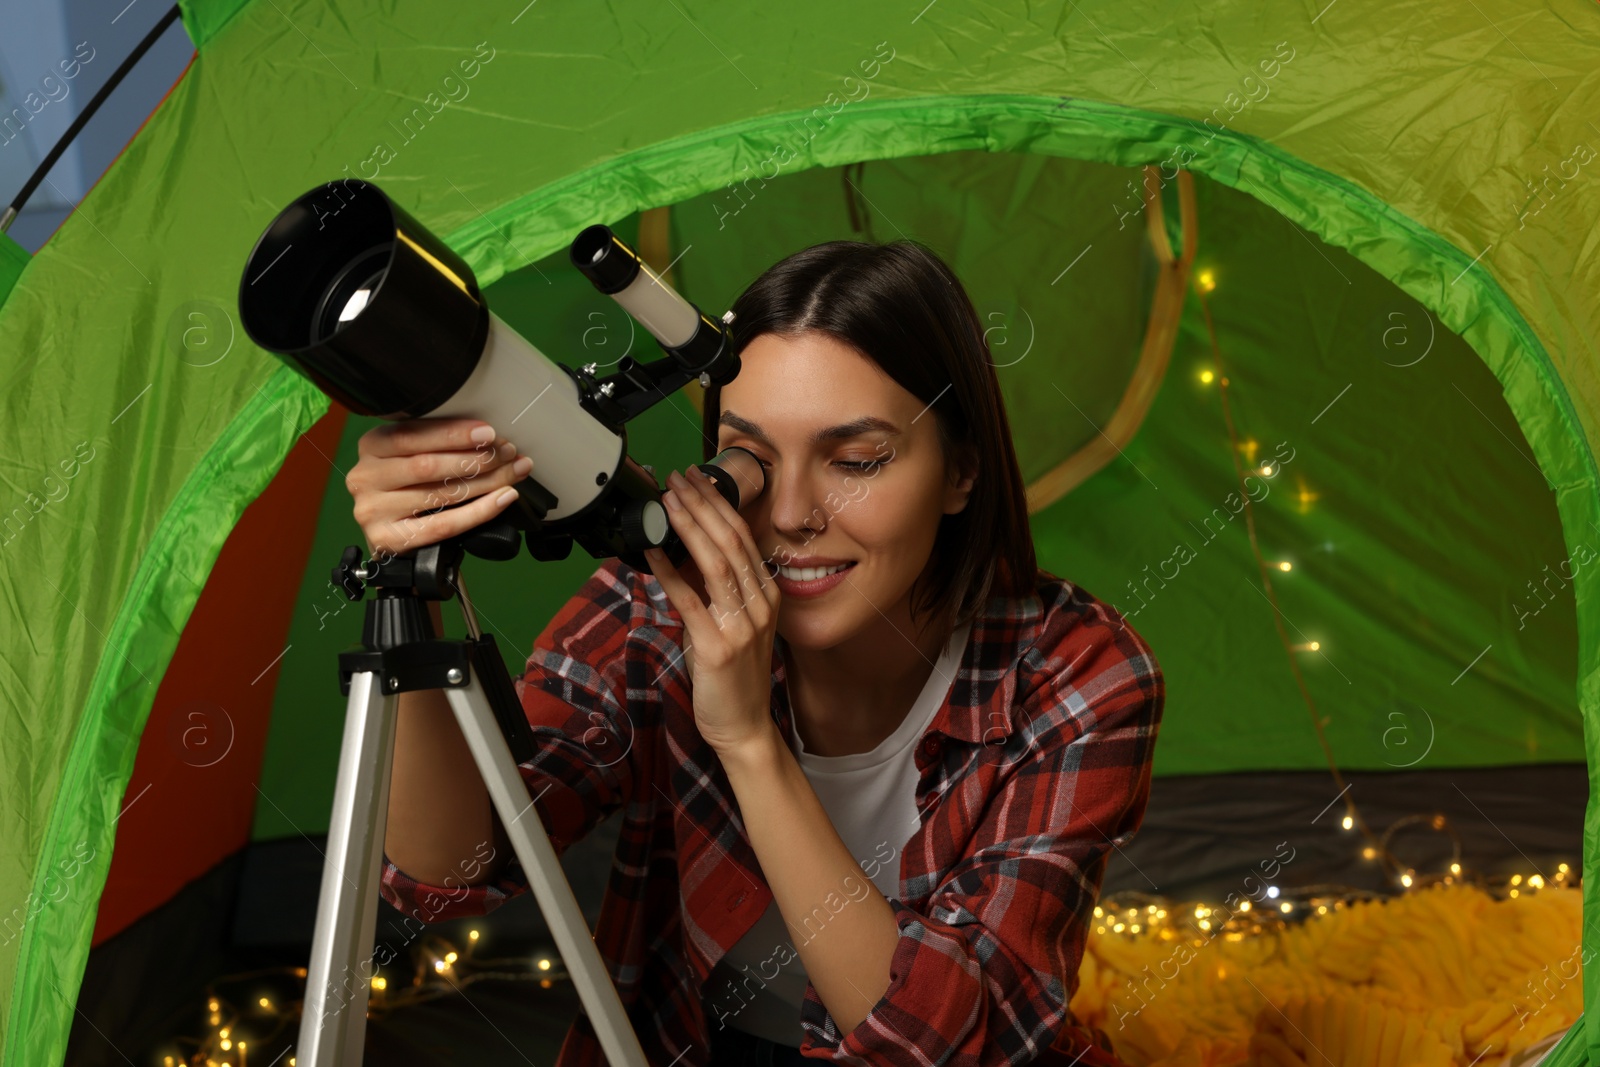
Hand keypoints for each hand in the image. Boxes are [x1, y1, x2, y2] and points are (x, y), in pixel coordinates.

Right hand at [346, 418, 532, 559]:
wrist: (395, 539)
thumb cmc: (409, 490)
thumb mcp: (413, 457)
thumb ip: (437, 444)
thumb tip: (488, 435)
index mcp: (372, 446)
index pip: (413, 435)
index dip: (454, 434)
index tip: (488, 432)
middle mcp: (366, 477)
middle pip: (428, 465)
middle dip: (476, 458)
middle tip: (508, 453)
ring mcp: (374, 510)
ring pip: (440, 493)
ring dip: (486, 482)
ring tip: (513, 473)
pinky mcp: (389, 539)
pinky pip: (444, 524)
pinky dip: (480, 511)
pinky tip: (502, 499)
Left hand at [646, 466, 781, 755]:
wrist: (743, 727)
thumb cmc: (734, 678)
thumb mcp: (732, 625)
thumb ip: (714, 591)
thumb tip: (682, 552)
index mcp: (766, 595)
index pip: (742, 537)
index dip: (718, 505)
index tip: (696, 480)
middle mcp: (759, 605)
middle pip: (730, 542)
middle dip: (702, 504)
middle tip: (677, 478)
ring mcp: (742, 626)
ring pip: (716, 562)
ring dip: (689, 527)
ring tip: (668, 501)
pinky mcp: (718, 647)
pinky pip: (690, 601)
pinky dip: (670, 573)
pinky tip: (653, 553)